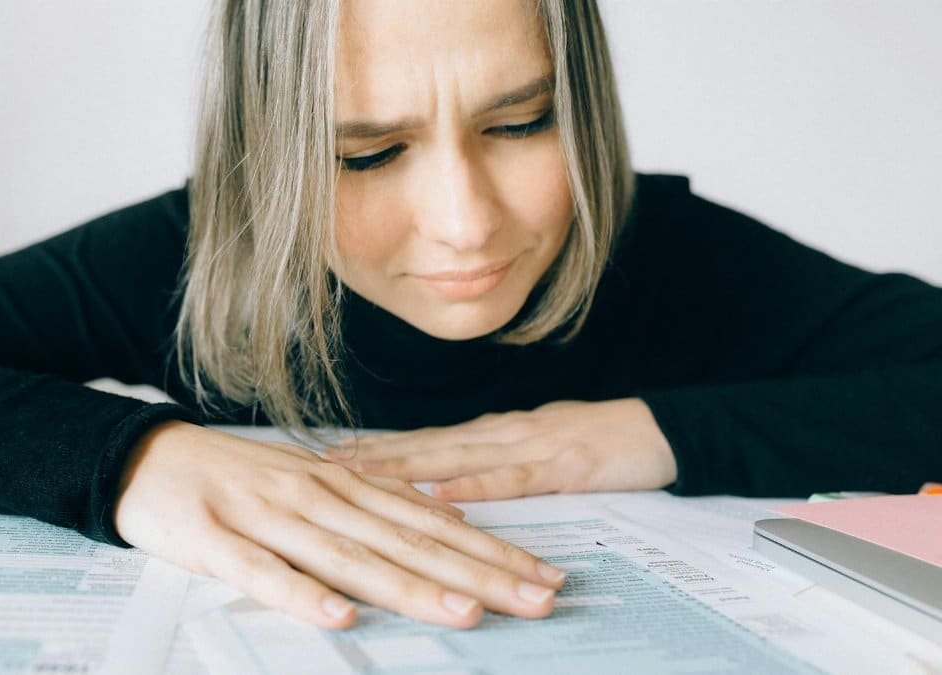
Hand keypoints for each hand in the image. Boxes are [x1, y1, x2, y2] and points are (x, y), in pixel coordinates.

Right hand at [113, 422, 566, 629]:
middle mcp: (316, 495)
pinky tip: (339, 617)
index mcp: (343, 484)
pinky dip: (302, 594)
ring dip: (408, 587)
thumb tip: (448, 523)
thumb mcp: (314, 481)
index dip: (490, 552)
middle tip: (538, 600)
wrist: (146, 456)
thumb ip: (376, 504)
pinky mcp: (215, 540)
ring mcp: (267, 517)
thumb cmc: (235, 477)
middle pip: (406, 542)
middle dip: (476, 574)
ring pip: (349, 557)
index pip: (430, 524)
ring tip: (464, 612)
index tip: (542, 576)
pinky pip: (262, 572)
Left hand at [322, 398, 676, 500]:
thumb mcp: (536, 449)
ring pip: (456, 457)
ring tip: (361, 475)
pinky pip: (510, 479)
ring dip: (406, 466)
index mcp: (496, 431)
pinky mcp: (561, 465)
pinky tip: (440, 492)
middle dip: (375, 455)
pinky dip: (473, 484)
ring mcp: (530, 446)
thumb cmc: (599, 441)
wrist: (661, 429)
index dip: (379, 446)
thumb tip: (445, 476)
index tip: (335, 452)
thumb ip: (493, 459)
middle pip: (427, 444)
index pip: (425, 439)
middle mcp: (502, 433)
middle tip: (326, 464)